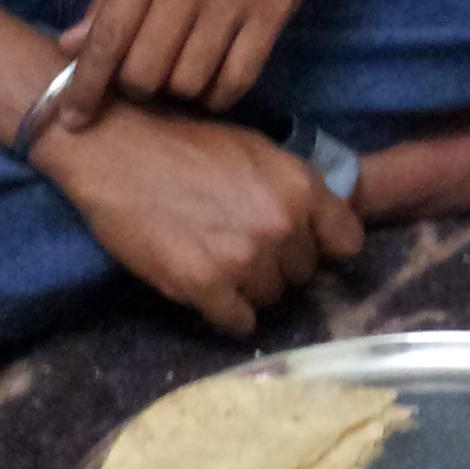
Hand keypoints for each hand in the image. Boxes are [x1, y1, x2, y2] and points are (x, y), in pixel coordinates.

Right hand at [36, 103, 363, 336]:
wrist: (121, 153)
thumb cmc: (188, 146)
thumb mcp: (259, 152)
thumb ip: (294, 190)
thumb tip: (319, 228)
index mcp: (301, 187)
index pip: (348, 242)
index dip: (324, 246)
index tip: (303, 247)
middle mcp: (283, 225)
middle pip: (303, 275)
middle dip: (279, 266)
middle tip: (243, 249)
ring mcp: (246, 259)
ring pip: (270, 299)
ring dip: (249, 289)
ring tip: (219, 265)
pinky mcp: (206, 286)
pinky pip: (237, 322)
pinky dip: (226, 313)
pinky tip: (208, 291)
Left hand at [57, 0, 343, 130]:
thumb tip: (71, 45)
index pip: (108, 38)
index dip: (85, 86)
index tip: (72, 119)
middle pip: (146, 72)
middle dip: (136, 87)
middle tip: (145, 75)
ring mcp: (233, 3)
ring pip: (189, 82)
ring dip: (178, 91)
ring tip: (181, 74)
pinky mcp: (271, 16)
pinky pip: (237, 80)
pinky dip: (218, 95)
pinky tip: (212, 84)